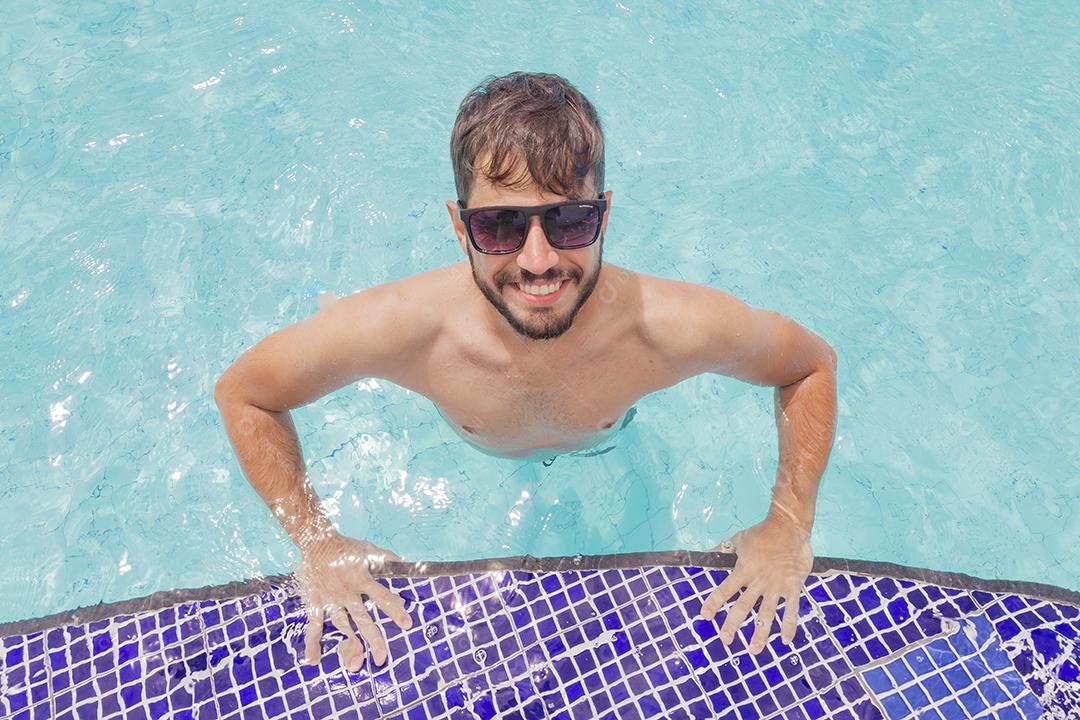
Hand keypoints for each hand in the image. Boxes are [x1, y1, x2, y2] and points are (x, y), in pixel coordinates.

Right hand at [294, 533, 411, 670]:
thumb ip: (386, 558)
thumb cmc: (345, 547)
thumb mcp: (368, 550)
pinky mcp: (315, 602)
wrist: (316, 542)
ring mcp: (331, 599)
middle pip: (363, 618)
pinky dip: (313, 641)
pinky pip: (314, 624)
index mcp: (363, 580)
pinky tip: (314, 659)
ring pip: (342, 625)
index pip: (382, 597)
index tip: (406, 625)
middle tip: (382, 658)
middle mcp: (348, 592)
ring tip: (355, 665)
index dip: (395, 610)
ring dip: (348, 644)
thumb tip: (403, 562)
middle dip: (373, 638)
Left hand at [699, 516, 812, 653]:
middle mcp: (758, 581)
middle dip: (732, 625)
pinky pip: (791, 609)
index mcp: (744, 570)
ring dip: (760, 633)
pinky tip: (785, 640)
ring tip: (754, 650)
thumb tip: (707, 551)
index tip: (704, 616)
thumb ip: (724, 548)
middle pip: (743, 607)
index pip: (724, 590)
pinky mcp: (793, 587)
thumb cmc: (763, 532)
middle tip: (725, 641)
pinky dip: (789, 625)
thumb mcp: (740, 539)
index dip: (713, 603)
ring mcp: (776, 586)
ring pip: (766, 614)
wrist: (789, 527)